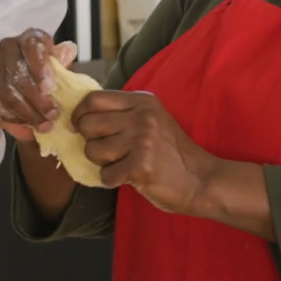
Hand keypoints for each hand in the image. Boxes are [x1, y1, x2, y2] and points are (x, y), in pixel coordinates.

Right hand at [0, 29, 77, 141]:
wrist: (32, 90)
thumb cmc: (49, 76)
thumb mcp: (61, 69)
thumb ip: (63, 62)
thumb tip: (68, 50)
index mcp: (29, 38)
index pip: (31, 45)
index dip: (40, 67)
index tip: (49, 88)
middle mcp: (8, 47)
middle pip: (17, 73)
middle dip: (37, 98)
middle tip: (52, 115)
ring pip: (6, 92)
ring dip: (27, 112)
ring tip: (44, 124)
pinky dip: (11, 118)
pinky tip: (26, 125)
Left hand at [72, 91, 216, 214]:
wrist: (201, 180)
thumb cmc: (171, 153)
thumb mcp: (151, 120)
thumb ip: (122, 114)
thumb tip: (79, 116)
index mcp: (143, 101)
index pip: (93, 99)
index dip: (79, 114)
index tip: (79, 127)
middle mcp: (142, 117)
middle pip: (88, 124)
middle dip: (90, 141)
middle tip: (108, 152)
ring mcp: (142, 141)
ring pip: (92, 150)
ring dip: (101, 163)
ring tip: (121, 164)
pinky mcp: (141, 166)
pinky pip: (105, 175)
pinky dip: (112, 181)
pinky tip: (128, 178)